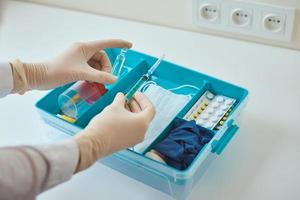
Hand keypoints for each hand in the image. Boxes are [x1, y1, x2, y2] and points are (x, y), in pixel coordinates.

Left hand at [11, 39, 131, 92]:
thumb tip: (115, 80)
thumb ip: (100, 77)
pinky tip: (92, 83)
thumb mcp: (82, 74)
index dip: (119, 44)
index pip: (106, 43)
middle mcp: (82, 50)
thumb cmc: (58, 72)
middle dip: (106, 68)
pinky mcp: (75, 65)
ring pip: (96, 64)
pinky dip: (93, 75)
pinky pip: (90, 68)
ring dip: (100, 73)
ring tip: (98, 83)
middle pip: (102, 57)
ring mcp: (79, 58)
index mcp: (84, 47)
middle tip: (105, 80)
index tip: (130, 46)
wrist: (40, 77)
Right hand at [74, 92, 154, 171]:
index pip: (150, 108)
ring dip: (131, 112)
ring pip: (137, 122)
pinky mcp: (127, 143)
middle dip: (136, 104)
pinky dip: (127, 120)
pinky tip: (118, 115)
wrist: (94, 143)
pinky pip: (132, 129)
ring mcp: (135, 139)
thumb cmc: (106, 124)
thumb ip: (121, 99)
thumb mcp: (114, 106)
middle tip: (127, 97)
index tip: (135, 93)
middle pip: (143, 115)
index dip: (143, 99)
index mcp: (143, 123)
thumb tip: (122, 96)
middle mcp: (142, 132)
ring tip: (120, 104)